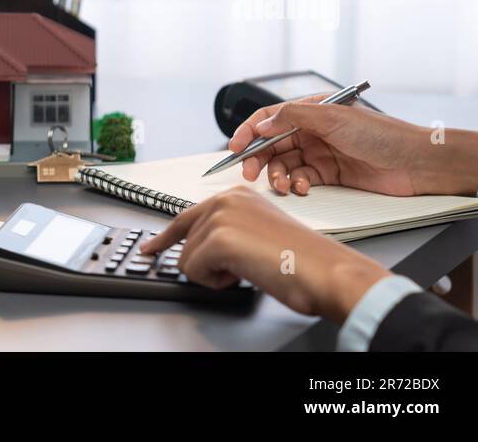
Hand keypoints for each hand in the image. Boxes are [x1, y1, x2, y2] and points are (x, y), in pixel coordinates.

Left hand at [139, 186, 388, 322]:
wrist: (326, 271)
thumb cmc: (301, 259)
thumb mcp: (257, 233)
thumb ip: (228, 232)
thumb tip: (198, 250)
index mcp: (236, 195)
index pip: (185, 218)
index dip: (165, 238)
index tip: (151, 248)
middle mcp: (225, 199)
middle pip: (184, 244)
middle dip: (207, 264)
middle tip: (241, 268)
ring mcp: (220, 216)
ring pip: (186, 260)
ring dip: (214, 274)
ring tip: (250, 268)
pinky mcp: (219, 239)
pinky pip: (193, 272)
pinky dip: (215, 282)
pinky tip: (243, 274)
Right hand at [230, 94, 477, 196]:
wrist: (416, 164)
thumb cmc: (383, 135)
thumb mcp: (334, 118)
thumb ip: (294, 117)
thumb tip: (263, 123)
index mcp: (313, 111)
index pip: (270, 118)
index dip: (249, 132)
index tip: (235, 148)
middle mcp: (314, 131)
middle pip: (272, 144)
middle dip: (258, 159)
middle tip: (250, 173)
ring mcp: (320, 153)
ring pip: (283, 165)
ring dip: (278, 176)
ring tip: (284, 185)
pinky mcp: (328, 175)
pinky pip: (300, 179)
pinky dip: (296, 185)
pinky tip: (303, 188)